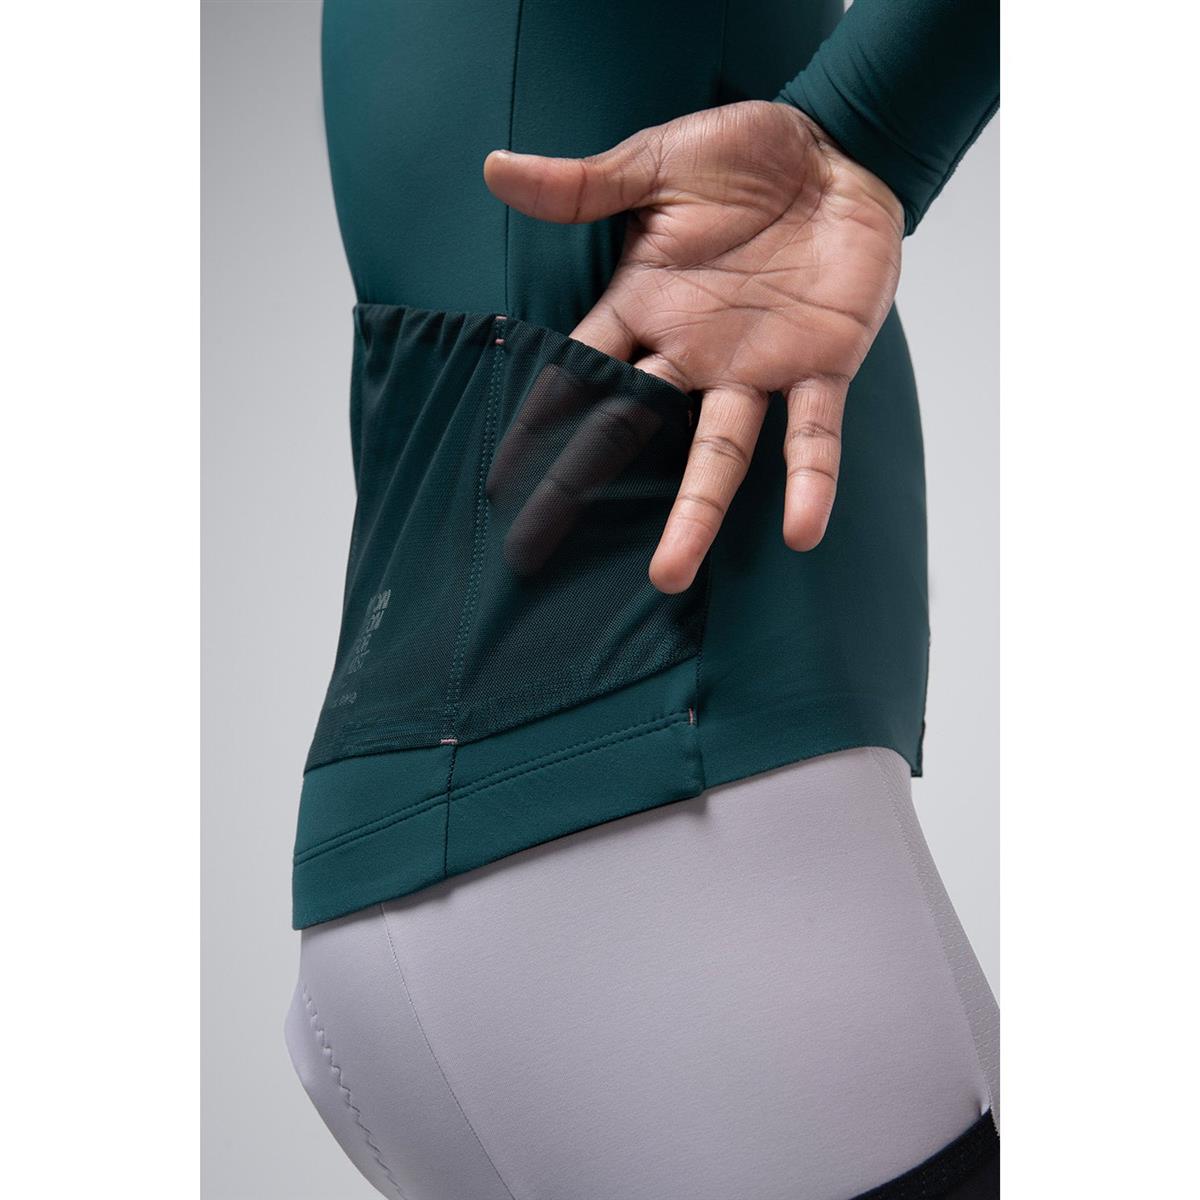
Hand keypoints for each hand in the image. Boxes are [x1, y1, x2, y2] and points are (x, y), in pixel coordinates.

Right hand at [484, 100, 902, 592]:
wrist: (839, 149)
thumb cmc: (744, 155)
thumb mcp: (654, 163)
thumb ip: (582, 185)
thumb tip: (494, 169)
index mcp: (643, 306)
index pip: (578, 376)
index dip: (539, 424)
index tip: (499, 481)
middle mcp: (690, 353)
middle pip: (627, 434)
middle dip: (582, 492)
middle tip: (538, 554)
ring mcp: (755, 368)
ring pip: (717, 455)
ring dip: (695, 515)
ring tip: (667, 576)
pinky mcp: (822, 367)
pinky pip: (813, 436)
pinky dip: (810, 481)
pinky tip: (802, 533)